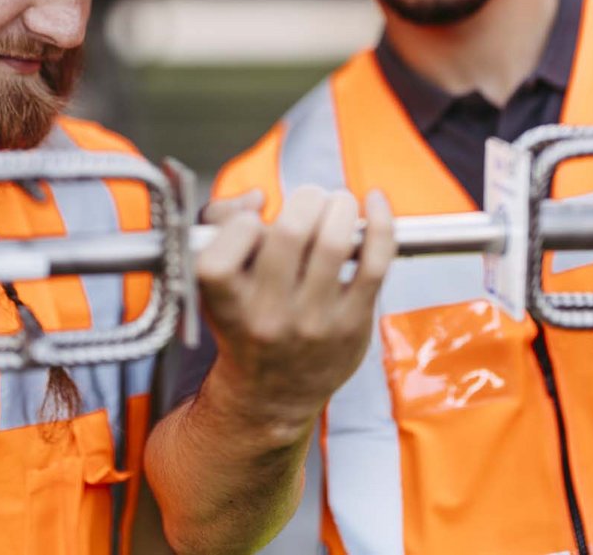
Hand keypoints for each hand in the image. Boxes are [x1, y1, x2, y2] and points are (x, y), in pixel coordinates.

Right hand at [195, 185, 395, 439]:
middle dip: (306, 199)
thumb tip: (258, 199)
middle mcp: (268, 314)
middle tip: (309, 200)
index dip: (246, 220)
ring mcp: (314, 321)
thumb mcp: (212, 280)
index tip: (254, 225)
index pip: (233, 239)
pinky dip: (381, 223)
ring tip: (337, 205)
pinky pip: (375, 261)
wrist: (271, 394)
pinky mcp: (353, 323)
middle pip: (292, 231)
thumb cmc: (243, 320)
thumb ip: (218, 223)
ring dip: (340, 206)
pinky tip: (377, 203)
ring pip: (335, 241)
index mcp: (225, 300)